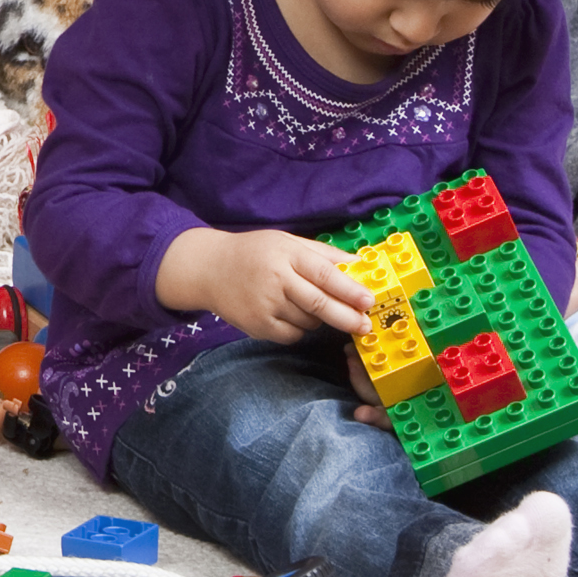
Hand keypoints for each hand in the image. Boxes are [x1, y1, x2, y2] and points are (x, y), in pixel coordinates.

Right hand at [155, 225, 369, 344]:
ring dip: (319, 319)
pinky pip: (292, 334)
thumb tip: (360, 264)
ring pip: (308, 321)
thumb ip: (324, 254)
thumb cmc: (254, 252)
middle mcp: (275, 279)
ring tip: (308, 304)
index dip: (349, 289)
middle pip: (319, 304)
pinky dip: (300, 329)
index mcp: (285, 254)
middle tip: (365, 326)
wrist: (207, 268)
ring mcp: (264, 304)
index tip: (370, 300)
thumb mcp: (287, 242)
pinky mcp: (257, 325)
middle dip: (347, 317)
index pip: (324, 274)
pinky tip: (289, 313)